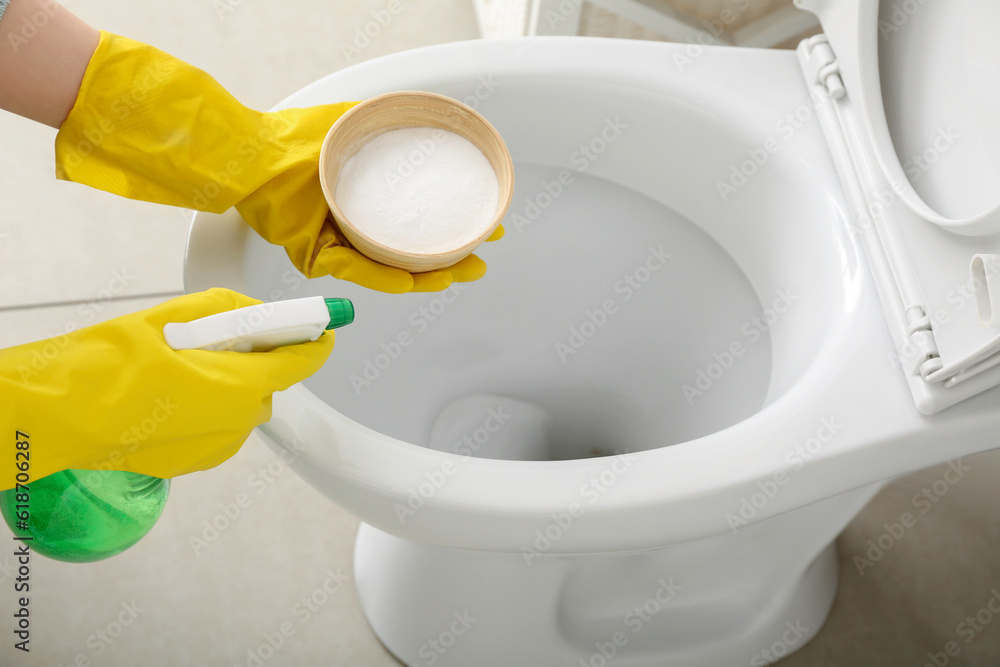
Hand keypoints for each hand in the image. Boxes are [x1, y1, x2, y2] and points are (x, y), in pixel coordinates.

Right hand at [0, 288, 332, 489]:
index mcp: (239, 384)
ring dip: (230, 386)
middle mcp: (237, 421)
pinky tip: (171, 395)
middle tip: (225, 340)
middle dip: (257, 360)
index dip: (315, 342)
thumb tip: (261, 316)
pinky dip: (209, 408)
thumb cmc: (111, 364)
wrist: (61, 414)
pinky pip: (220, 427)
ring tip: (184, 367)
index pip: (299, 362)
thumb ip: (231, 313)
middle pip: (268, 384)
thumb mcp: (175, 317)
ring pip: (243, 408)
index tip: (324, 328)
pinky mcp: (196, 461)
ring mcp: (217, 445)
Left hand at [54, 31, 502, 292]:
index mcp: (366, 203)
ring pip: (389, 268)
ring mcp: (337, 244)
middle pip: (410, 253)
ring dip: (426, 275)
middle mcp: (355, 227)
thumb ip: (386, 122)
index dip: (452, 230)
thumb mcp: (349, 122)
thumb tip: (425, 117)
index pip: (417, 224)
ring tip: (455, 275)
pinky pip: (355, 270)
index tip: (485, 229)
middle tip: (479, 262)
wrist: (248, 152)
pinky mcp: (315, 256)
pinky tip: (409, 280)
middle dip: (450, 261)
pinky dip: (383, 277)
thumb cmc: (290, 138)